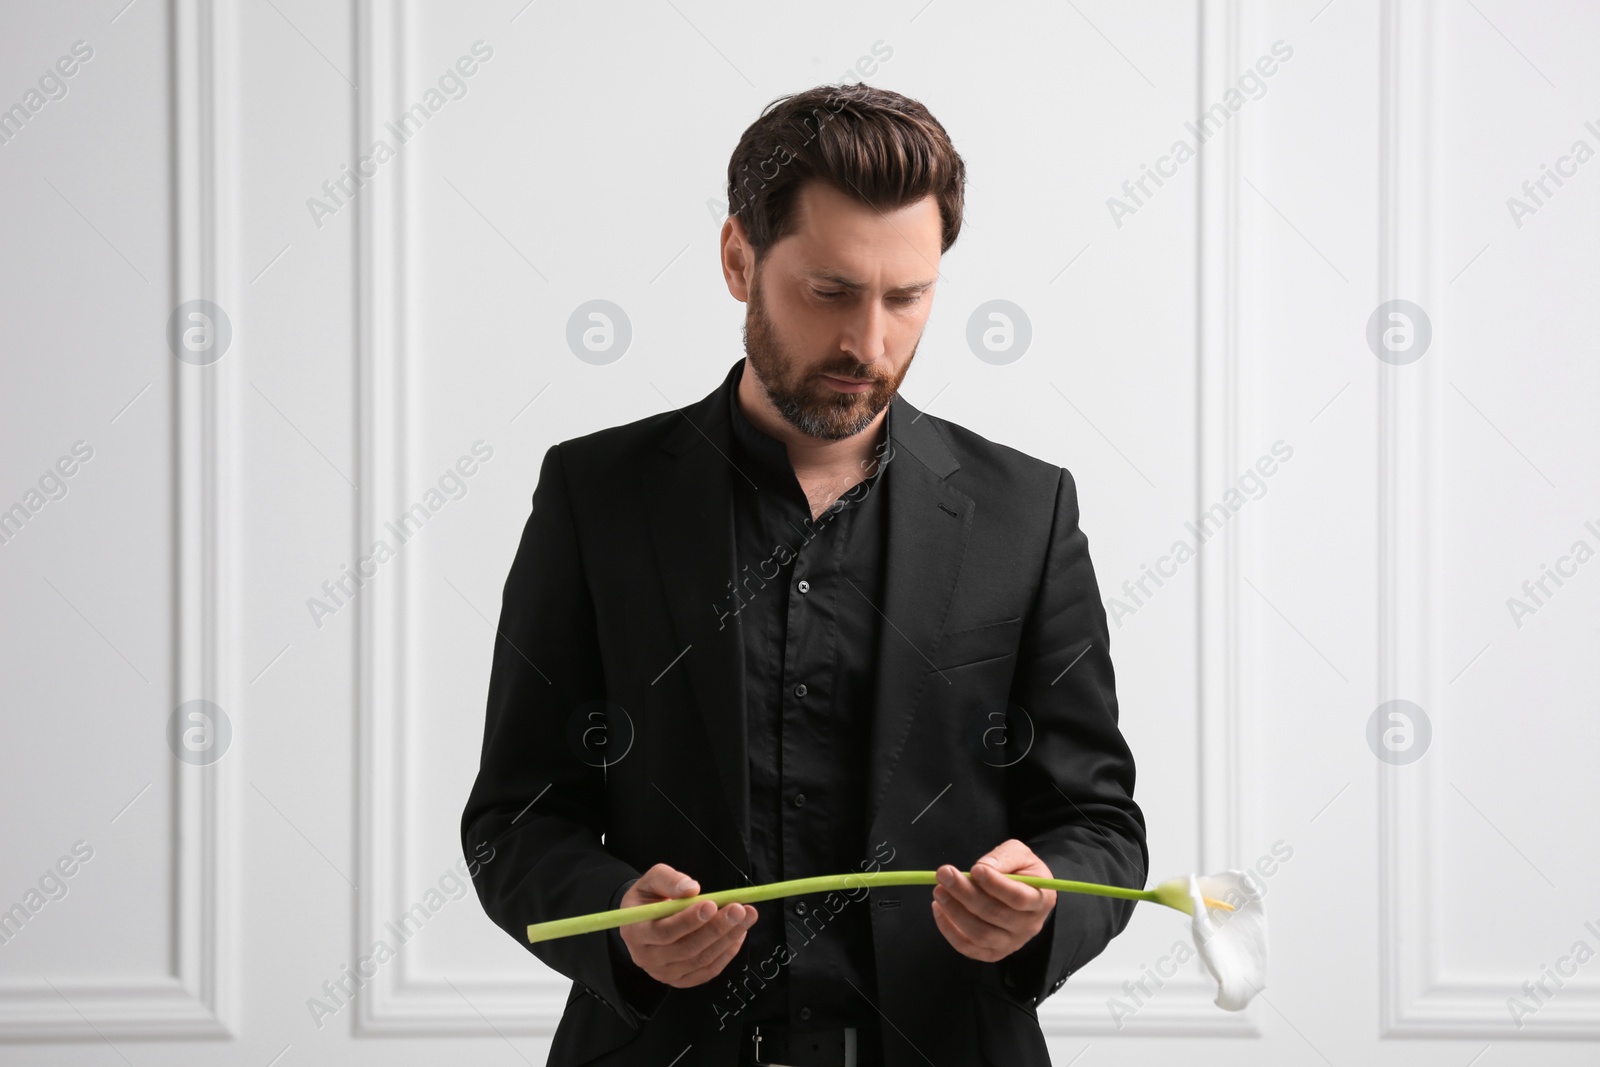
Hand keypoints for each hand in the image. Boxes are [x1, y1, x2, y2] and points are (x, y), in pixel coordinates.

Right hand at [617, 863, 757, 987]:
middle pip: (686, 949)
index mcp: (635, 932)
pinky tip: (739, 933)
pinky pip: (708, 971)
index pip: (663, 932)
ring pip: (701, 960)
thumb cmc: (649, 898)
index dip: (689, 920)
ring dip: (727, 939)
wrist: (645, 921)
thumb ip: (668, 880)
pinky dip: (727, 953)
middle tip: (739, 909)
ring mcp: (664, 973)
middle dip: (716, 929)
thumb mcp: (651, 880)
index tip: (712, 904)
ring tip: (746, 917)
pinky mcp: (681, 980)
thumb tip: (691, 889)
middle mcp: (647, 958)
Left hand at [931, 839, 1056, 962]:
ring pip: (980, 934)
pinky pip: (968, 947)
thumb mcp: (1020, 854)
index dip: (995, 884)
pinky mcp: (992, 952)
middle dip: (965, 893)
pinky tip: (939, 908)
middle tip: (944, 874)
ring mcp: (1010, 943)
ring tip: (939, 890)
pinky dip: (949, 930)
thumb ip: (1004, 856)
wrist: (1025, 894)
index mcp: (1041, 900)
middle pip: (995, 915)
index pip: (1019, 898)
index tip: (975, 868)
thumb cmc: (1022, 871)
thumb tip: (983, 866)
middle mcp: (1028, 926)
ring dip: (954, 912)